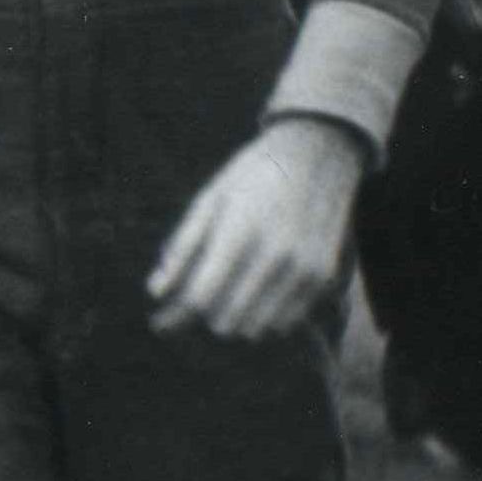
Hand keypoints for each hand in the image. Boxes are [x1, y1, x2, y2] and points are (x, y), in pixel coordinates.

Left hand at [147, 115, 366, 341]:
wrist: (319, 152)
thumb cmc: (252, 175)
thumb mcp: (209, 199)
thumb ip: (182, 248)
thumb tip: (156, 292)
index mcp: (239, 232)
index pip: (202, 298)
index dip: (180, 312)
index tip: (167, 314)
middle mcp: (276, 256)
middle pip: (228, 320)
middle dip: (206, 316)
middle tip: (200, 298)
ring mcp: (306, 270)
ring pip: (258, 328)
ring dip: (237, 319)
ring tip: (229, 293)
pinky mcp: (325, 277)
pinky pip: (287, 321)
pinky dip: (267, 317)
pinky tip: (258, 293)